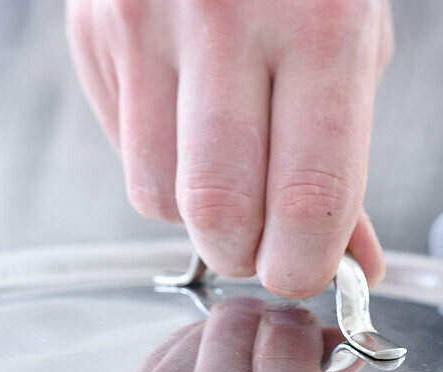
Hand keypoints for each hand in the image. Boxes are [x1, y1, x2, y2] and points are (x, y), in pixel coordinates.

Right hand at [66, 0, 392, 297]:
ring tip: (226, 170)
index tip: (303, 273)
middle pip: (216, 213)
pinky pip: (122, 151)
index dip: (303, 264)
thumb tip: (349, 264)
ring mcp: (144, 21)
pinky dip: (159, 163)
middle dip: (242, 256)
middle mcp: (223, 19)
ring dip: (195, 216)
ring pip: (155, 197)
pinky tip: (185, 117)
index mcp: (318, 22)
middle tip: (259, 246)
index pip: (307, 197)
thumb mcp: (351, 45)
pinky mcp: (91, 31)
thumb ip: (345, 162)